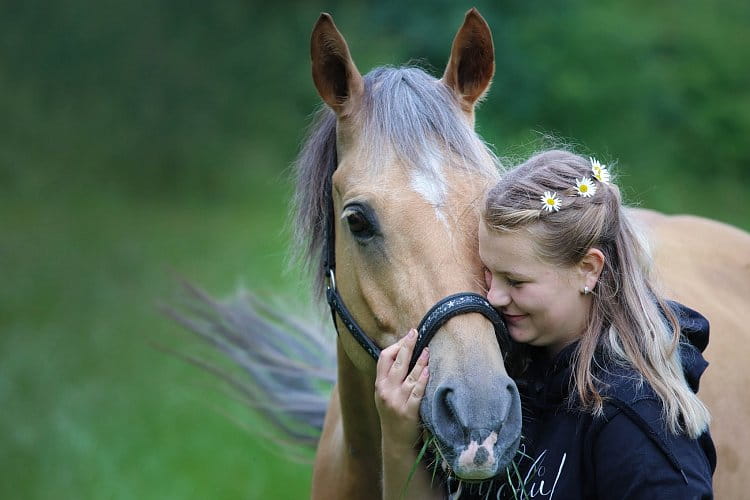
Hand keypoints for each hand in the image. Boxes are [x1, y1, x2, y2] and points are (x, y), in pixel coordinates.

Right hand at [374, 328, 429, 446]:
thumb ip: (389, 377)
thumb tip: (402, 353)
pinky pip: (417, 392)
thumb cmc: (392, 413)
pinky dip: (423, 380)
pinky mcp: (409, 411)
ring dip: (420, 361)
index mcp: (379, 385)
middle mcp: (386, 391)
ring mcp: (397, 401)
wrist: (395, 441)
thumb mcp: (384, 394)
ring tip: (427, 349)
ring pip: (409, 376)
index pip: (384, 358)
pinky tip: (429, 370)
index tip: (406, 338)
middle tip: (415, 332)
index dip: (395, 346)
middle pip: (397, 362)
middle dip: (407, 345)